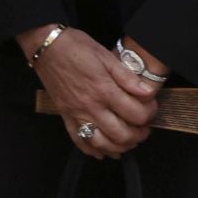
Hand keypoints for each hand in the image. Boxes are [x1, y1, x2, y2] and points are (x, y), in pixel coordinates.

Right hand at [17, 25, 155, 159]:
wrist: (45, 46)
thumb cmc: (75, 47)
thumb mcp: (105, 55)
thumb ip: (127, 76)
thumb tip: (147, 92)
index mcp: (104, 89)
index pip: (135, 114)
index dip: (149, 114)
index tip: (151, 108)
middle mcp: (91, 106)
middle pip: (121, 134)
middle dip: (138, 135)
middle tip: (144, 128)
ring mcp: (76, 113)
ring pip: (101, 143)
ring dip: (118, 147)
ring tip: (128, 140)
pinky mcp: (65, 115)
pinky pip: (79, 140)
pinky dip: (92, 151)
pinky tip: (102, 151)